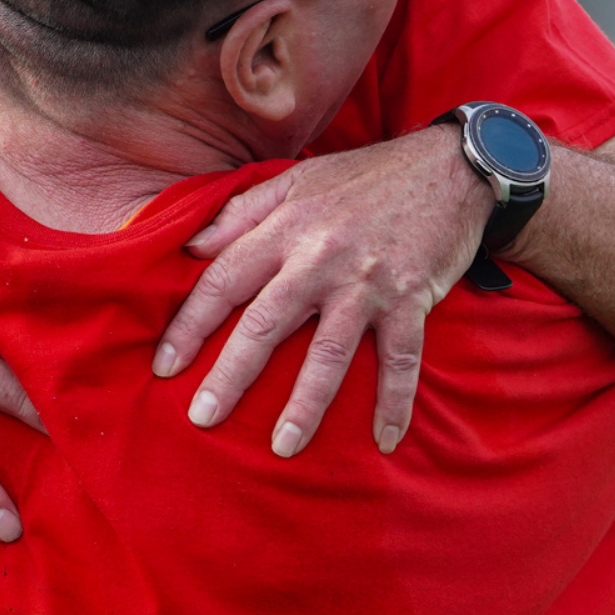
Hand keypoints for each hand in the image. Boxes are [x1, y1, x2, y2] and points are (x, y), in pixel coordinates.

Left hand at [157, 128, 490, 455]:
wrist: (450, 167)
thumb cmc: (364, 177)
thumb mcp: (294, 181)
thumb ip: (241, 213)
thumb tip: (191, 247)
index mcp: (284, 228)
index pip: (223, 281)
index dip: (190, 325)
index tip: (164, 366)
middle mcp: (319, 257)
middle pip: (265, 323)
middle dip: (230, 374)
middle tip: (202, 417)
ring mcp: (367, 282)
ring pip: (328, 351)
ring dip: (305, 404)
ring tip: (282, 447)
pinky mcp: (411, 299)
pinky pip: (400, 359)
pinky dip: (394, 401)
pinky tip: (384, 440)